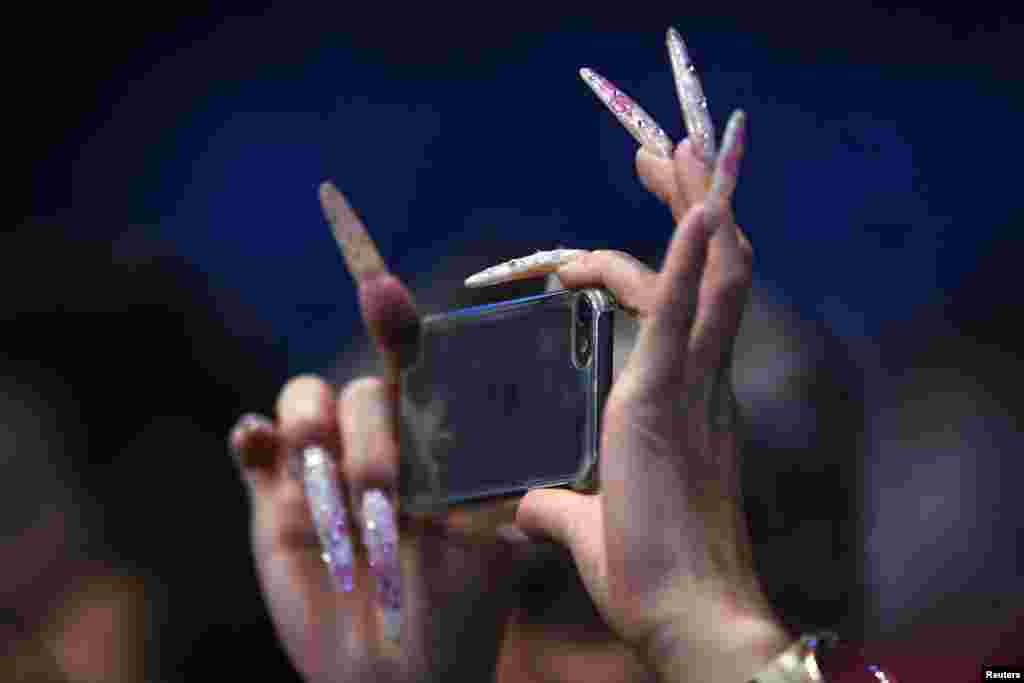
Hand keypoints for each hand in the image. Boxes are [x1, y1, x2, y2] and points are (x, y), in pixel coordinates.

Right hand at [230, 185, 529, 682]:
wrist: (398, 676)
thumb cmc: (455, 614)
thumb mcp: (487, 549)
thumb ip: (489, 490)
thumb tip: (513, 427)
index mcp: (431, 443)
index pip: (414, 365)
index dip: (392, 317)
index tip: (378, 282)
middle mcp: (377, 441)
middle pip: (363, 389)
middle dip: (373, 445)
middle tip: (388, 512)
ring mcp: (323, 466)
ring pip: (305, 401)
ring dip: (316, 441)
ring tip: (331, 515)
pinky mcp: (274, 497)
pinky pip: (253, 444)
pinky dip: (254, 438)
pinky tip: (259, 450)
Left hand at [505, 32, 790, 681]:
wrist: (687, 618)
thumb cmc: (652, 577)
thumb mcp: (588, 525)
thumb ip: (559, 504)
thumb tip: (524, 506)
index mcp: (685, 401)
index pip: (681, 306)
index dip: (659, 259)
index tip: (587, 248)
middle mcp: (700, 383)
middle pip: (714, 270)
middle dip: (691, 205)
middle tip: (670, 149)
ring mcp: (691, 389)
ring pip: (714, 275)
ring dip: (694, 206)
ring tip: (678, 146)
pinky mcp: (666, 402)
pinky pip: (687, 314)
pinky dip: (693, 258)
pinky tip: (698, 209)